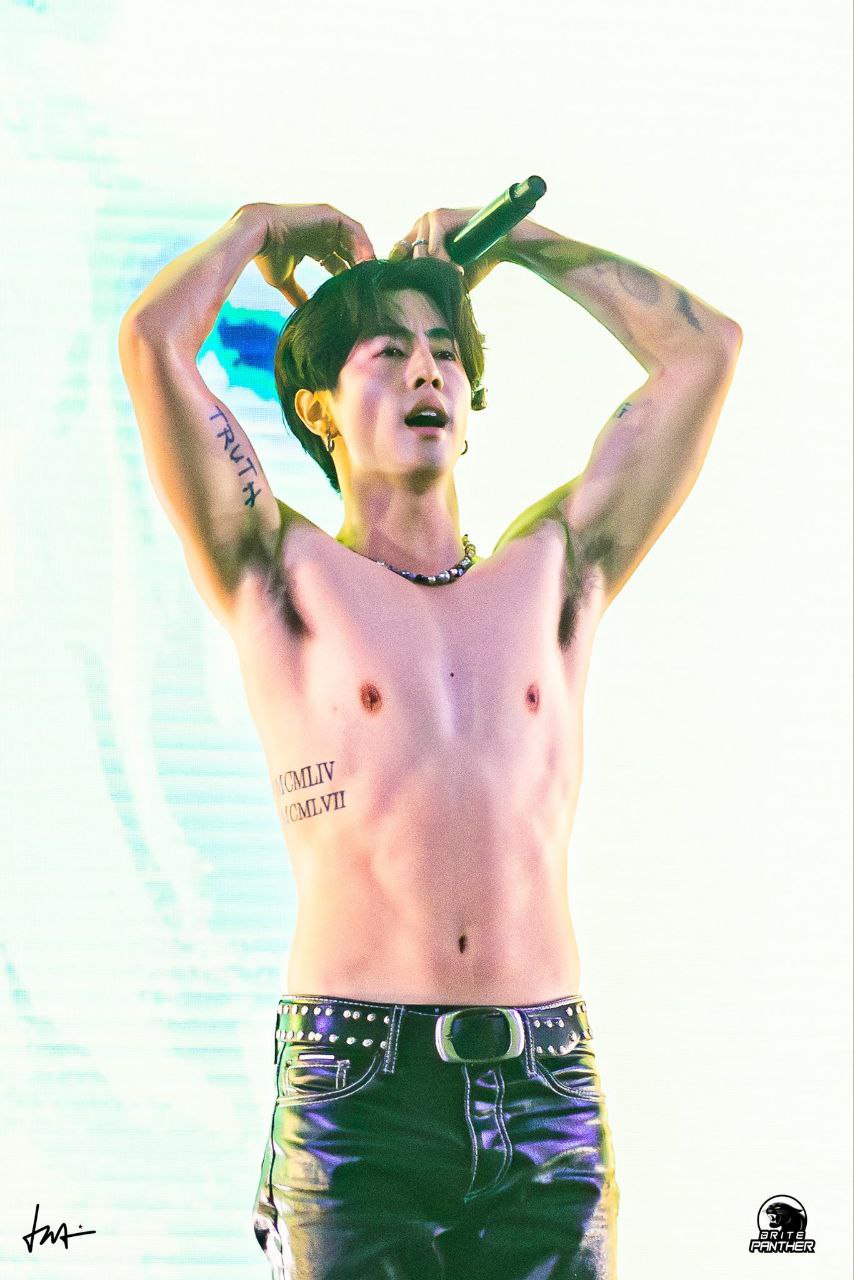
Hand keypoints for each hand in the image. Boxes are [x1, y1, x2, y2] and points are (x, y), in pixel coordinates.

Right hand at [243, 202, 375, 306]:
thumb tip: (303, 312)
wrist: (258, 235)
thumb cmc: (266, 257)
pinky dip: (361, 243)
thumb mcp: (285, 280)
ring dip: (364, 256)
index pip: (339, 261)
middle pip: (349, 251)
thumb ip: (296, 294)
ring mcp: (326, 222)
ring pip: (354, 240)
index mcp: (313, 246)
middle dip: (360, 268)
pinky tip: (365, 260)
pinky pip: (353, 229)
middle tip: (369, 285)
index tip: (357, 292)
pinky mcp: (329, 214)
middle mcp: (321, 233)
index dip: (349, 276)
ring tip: (369, 275)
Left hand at [387, 207, 506, 291]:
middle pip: (403, 256)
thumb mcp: (447, 277)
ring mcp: (427, 219)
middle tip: (447, 279)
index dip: (403, 274)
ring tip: (455, 272)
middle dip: (422, 273)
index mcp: (417, 238)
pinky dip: (442, 259)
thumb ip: (427, 283)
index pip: (396, 257)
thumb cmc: (475, 263)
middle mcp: (419, 226)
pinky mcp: (438, 216)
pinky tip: (456, 265)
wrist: (500, 245)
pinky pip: (431, 246)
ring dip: (435, 268)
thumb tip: (409, 306)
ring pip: (419, 253)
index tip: (417, 289)